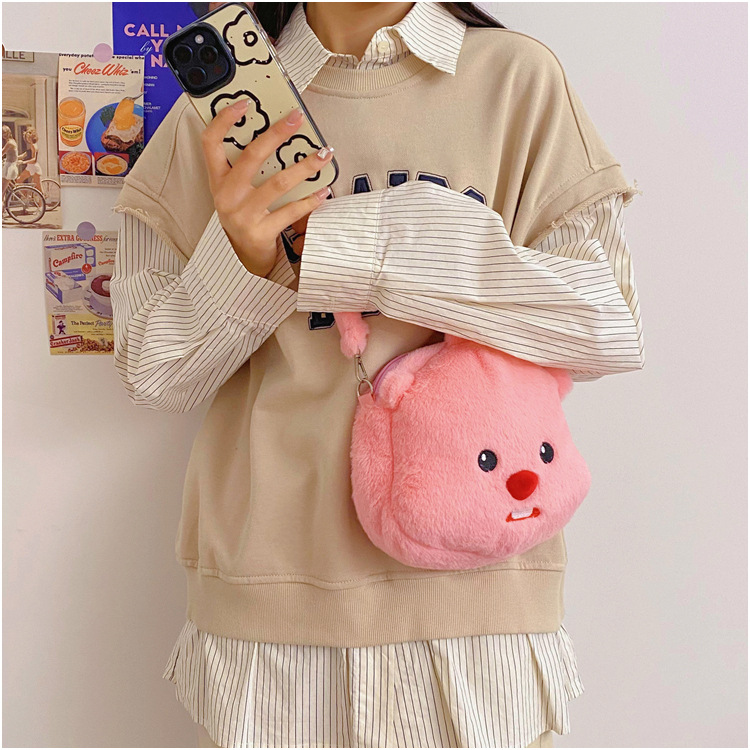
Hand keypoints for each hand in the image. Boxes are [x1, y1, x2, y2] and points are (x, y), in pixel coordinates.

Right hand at [201, 100, 333, 277]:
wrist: (244, 259)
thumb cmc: (245, 217)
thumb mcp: (236, 191)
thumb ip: (246, 167)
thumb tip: (278, 134)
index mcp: (217, 180)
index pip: (210, 142)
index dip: (224, 120)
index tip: (244, 102)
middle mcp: (226, 196)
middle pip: (251, 157)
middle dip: (277, 134)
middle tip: (297, 119)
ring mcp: (242, 215)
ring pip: (277, 183)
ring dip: (304, 166)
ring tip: (323, 154)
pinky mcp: (260, 233)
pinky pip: (291, 212)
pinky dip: (310, 200)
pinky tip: (324, 190)